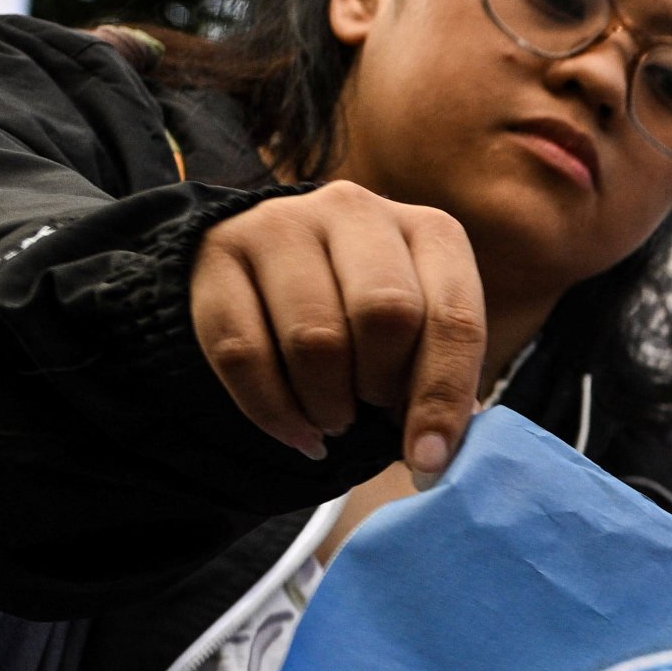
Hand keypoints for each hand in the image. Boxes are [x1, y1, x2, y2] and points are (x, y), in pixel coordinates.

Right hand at [189, 182, 486, 476]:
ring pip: (314, 338)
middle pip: (385, 315)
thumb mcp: (421, 336)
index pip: (454, 318)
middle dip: (381, 386)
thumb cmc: (368, 317)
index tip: (428, 459)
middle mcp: (357, 211)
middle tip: (371, 411)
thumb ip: (439, 381)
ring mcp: (281, 222)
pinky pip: (241, 351)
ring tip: (333, 419)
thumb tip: (438, 450)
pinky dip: (273, 411)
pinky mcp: (217, 249)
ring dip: (327, 404)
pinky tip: (297, 433)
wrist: (270, 269)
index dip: (442, 397)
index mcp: (431, 232)